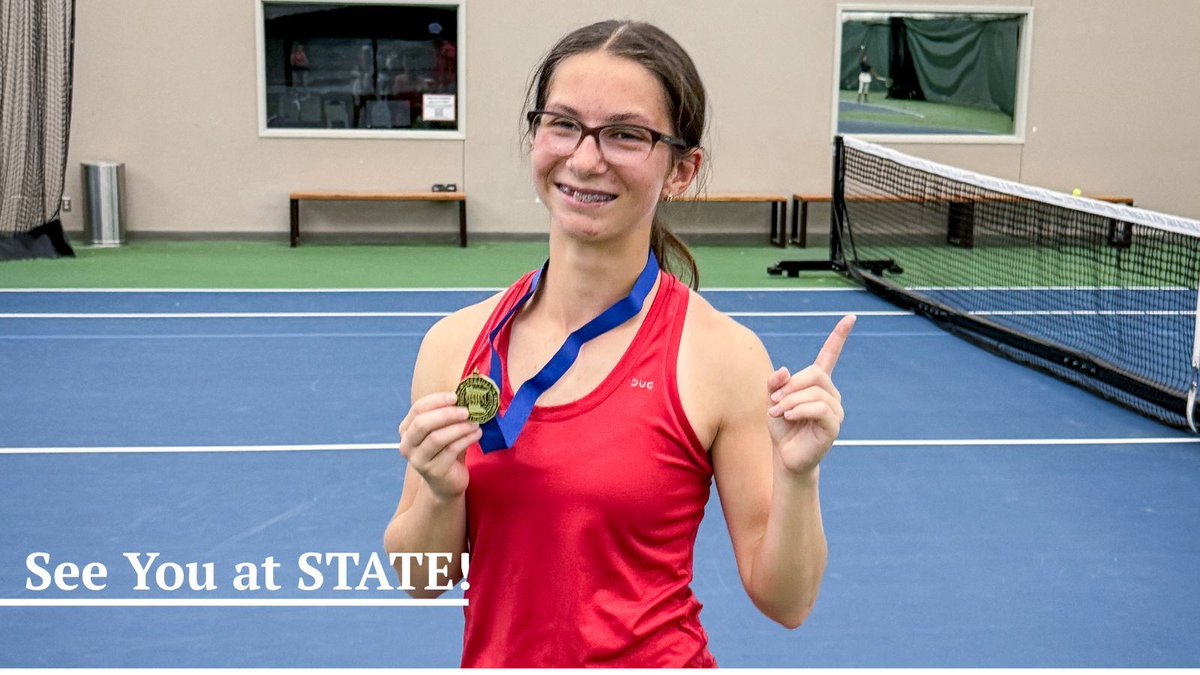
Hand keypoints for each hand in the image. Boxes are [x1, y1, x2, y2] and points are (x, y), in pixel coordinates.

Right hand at [398, 392, 481, 500]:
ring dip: (459, 428)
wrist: (446, 483)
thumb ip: (448, 414)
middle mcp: (407, 445)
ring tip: (475, 423)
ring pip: (437, 438)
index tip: (456, 397)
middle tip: (467, 411)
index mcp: (406, 430)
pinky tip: (477, 434)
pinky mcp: (434, 472)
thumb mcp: (443, 430)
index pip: (418, 409)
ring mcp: (418, 460)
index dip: (437, 401)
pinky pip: (451, 450)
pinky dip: (466, 439)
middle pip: (423, 424)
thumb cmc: (445, 451)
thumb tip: (468, 394)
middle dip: (447, 414)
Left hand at [766, 315, 854, 475]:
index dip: (839, 336)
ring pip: (814, 392)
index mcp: (817, 384)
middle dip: (791, 385)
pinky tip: (788, 417)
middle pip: (815, 373)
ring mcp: (835, 409)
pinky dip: (799, 410)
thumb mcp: (773, 400)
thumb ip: (775, 383)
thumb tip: (785, 370)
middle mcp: (830, 394)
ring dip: (790, 401)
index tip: (850, 318)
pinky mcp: (833, 425)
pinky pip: (818, 408)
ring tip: (778, 413)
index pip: (830, 356)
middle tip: (774, 402)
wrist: (785, 456)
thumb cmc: (782, 427)